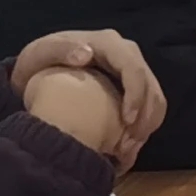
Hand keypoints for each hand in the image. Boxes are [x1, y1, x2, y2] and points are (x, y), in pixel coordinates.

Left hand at [13, 30, 164, 167]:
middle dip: (145, 119)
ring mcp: (132, 71)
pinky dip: (143, 130)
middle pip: (151, 87)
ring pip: (155, 100)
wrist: (39, 72)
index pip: (133, 68)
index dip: (137, 95)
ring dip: (147, 128)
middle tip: (126, 148)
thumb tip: (86, 54)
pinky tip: (126, 149)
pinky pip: (150, 109)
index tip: (127, 122)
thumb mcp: (40, 53)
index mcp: (109, 43)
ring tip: (125, 152)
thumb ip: (59, 50)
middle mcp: (126, 54)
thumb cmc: (39, 62)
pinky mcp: (133, 88)